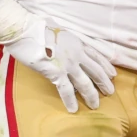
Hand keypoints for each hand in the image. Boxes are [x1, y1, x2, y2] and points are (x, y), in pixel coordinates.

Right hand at [1, 15, 116, 112]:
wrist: (23, 29)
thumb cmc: (36, 27)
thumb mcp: (58, 30)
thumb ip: (66, 39)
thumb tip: (64, 40)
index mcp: (77, 42)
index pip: (97, 56)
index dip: (106, 66)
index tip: (113, 74)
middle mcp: (77, 54)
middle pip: (96, 71)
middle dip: (104, 82)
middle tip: (110, 92)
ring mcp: (68, 64)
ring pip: (85, 83)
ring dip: (91, 95)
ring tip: (95, 105)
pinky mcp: (56, 72)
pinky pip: (66, 90)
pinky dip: (70, 100)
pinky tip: (73, 109)